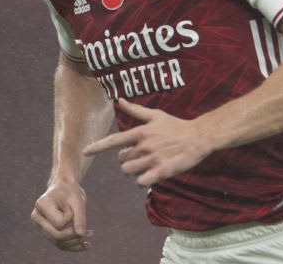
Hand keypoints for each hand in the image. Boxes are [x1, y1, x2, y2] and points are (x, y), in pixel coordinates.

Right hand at [31, 181, 92, 251]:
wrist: (64, 188)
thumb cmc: (71, 191)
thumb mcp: (77, 200)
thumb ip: (79, 217)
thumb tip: (81, 235)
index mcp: (41, 205)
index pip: (59, 223)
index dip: (72, 218)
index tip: (73, 206)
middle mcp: (37, 217)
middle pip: (57, 236)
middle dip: (75, 235)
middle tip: (90, 232)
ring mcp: (39, 226)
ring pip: (58, 243)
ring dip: (75, 243)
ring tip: (90, 236)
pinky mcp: (46, 232)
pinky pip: (59, 244)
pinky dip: (72, 246)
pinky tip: (87, 246)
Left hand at [83, 98, 211, 187]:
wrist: (198, 137)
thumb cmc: (176, 126)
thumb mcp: (156, 115)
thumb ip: (136, 110)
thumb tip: (120, 100)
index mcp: (141, 132)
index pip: (113, 141)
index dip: (97, 147)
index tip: (84, 152)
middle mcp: (144, 146)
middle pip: (121, 160)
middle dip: (126, 160)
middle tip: (138, 157)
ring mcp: (153, 159)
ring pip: (129, 172)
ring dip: (133, 171)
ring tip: (143, 166)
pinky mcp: (162, 171)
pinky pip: (140, 182)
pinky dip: (141, 181)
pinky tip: (149, 175)